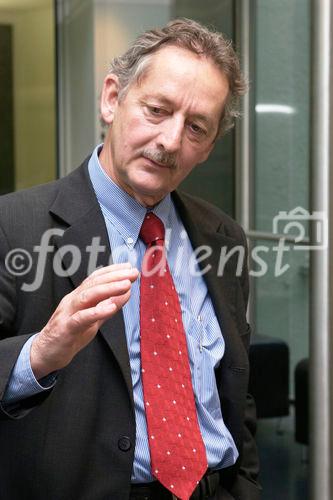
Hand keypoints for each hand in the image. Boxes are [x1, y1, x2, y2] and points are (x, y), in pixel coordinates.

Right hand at [30, 263, 138, 378]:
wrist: (46, 353)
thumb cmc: (70, 334)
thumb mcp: (94, 319)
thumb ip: (108, 307)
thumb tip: (126, 293)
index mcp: (79, 297)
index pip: (96, 278)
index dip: (112, 271)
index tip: (129, 267)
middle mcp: (73, 301)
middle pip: (94, 284)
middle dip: (114, 277)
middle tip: (132, 273)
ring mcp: (68, 313)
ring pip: (88, 296)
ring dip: (108, 289)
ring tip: (126, 285)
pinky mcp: (66, 328)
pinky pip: (81, 318)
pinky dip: (96, 311)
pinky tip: (110, 308)